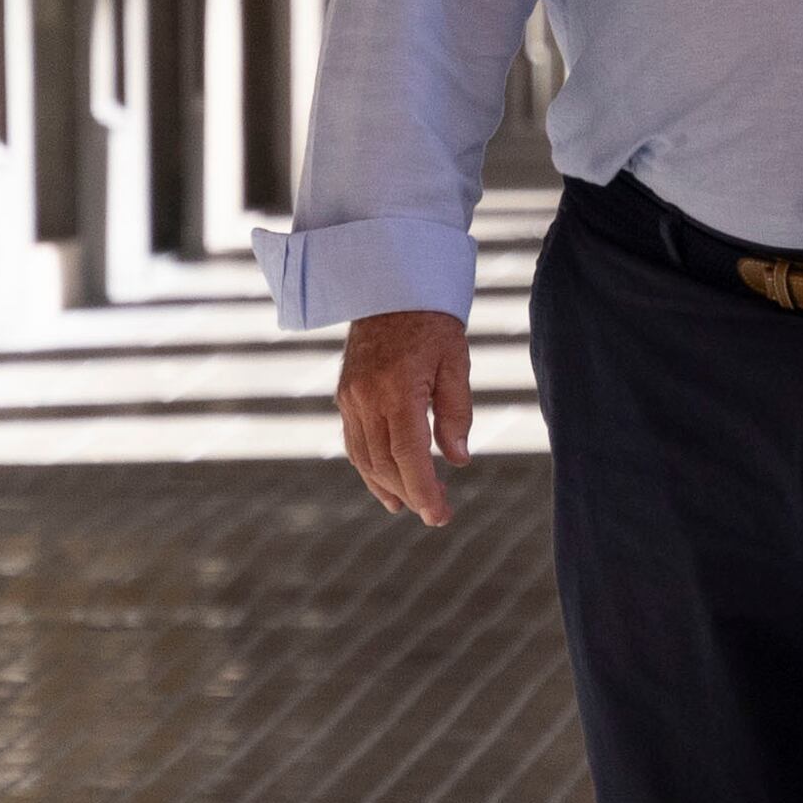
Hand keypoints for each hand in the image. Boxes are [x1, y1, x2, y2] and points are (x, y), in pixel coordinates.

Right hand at [337, 310, 475, 526]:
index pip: (409, 456)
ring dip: (388, 487)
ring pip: (365, 459)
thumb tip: (458, 460)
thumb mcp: (456, 362)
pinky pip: (354, 443)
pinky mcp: (345, 396)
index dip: (423, 491)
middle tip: (438, 513)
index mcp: (398, 390)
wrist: (388, 286)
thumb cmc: (431, 322)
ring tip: (411, 506)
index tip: (439, 516)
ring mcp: (350, 398)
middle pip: (385, 464)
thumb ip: (456, 412)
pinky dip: (369, 468)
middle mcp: (366, 398)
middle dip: (411, 494)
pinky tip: (386, 483)